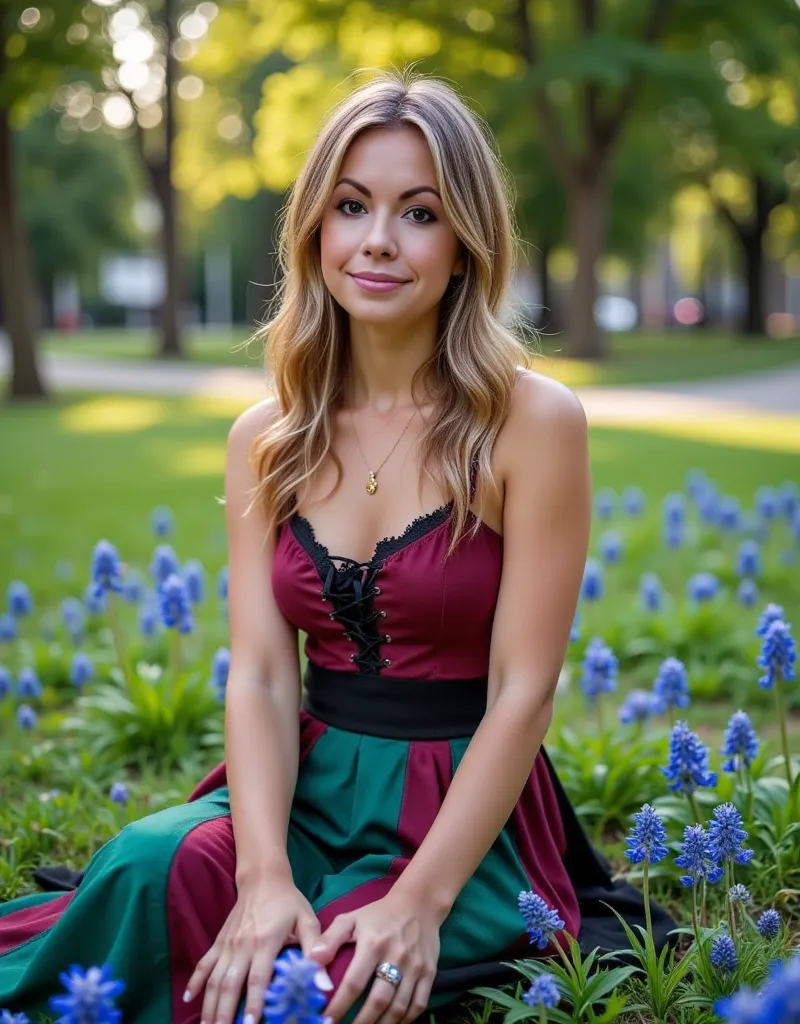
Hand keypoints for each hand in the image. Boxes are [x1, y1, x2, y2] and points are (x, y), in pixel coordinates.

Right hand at [185, 880, 330, 1023]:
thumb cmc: (289, 902)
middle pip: (230, 984)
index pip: (257, 978)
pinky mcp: (219, 941)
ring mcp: (227, 943)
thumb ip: (316, 951)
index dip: (252, 1003)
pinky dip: (195, 981)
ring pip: (214, 978)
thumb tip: (325, 984)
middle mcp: (242, 944)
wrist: (263, 878)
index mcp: (265, 941)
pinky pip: (204, 963)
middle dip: (225, 1012)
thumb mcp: (308, 921)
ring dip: (209, 1005)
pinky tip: (188, 999)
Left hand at [310, 893, 441, 1023]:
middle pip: (378, 1000)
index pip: (354, 982)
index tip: (326, 1020)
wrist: (419, 903)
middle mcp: (396, 956)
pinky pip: (419, 1004)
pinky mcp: (429, 972)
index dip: (339, 1005)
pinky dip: (405, 1020)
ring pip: (399, 1007)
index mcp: (373, 943)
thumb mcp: (351, 918)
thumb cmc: (379, 914)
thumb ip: (330, 939)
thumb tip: (311, 961)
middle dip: (361, 1022)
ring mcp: (415, 966)